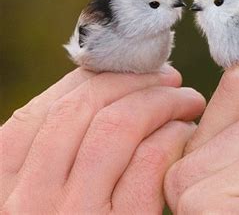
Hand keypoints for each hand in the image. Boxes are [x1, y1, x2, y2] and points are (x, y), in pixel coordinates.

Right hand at [0, 65, 205, 213]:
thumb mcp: (47, 194)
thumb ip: (62, 152)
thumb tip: (106, 91)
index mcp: (4, 184)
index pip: (46, 109)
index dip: (95, 80)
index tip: (131, 70)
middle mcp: (28, 201)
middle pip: (84, 109)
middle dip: (135, 82)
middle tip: (169, 78)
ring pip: (118, 125)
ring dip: (162, 101)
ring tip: (187, 100)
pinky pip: (149, 163)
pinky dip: (174, 137)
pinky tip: (187, 134)